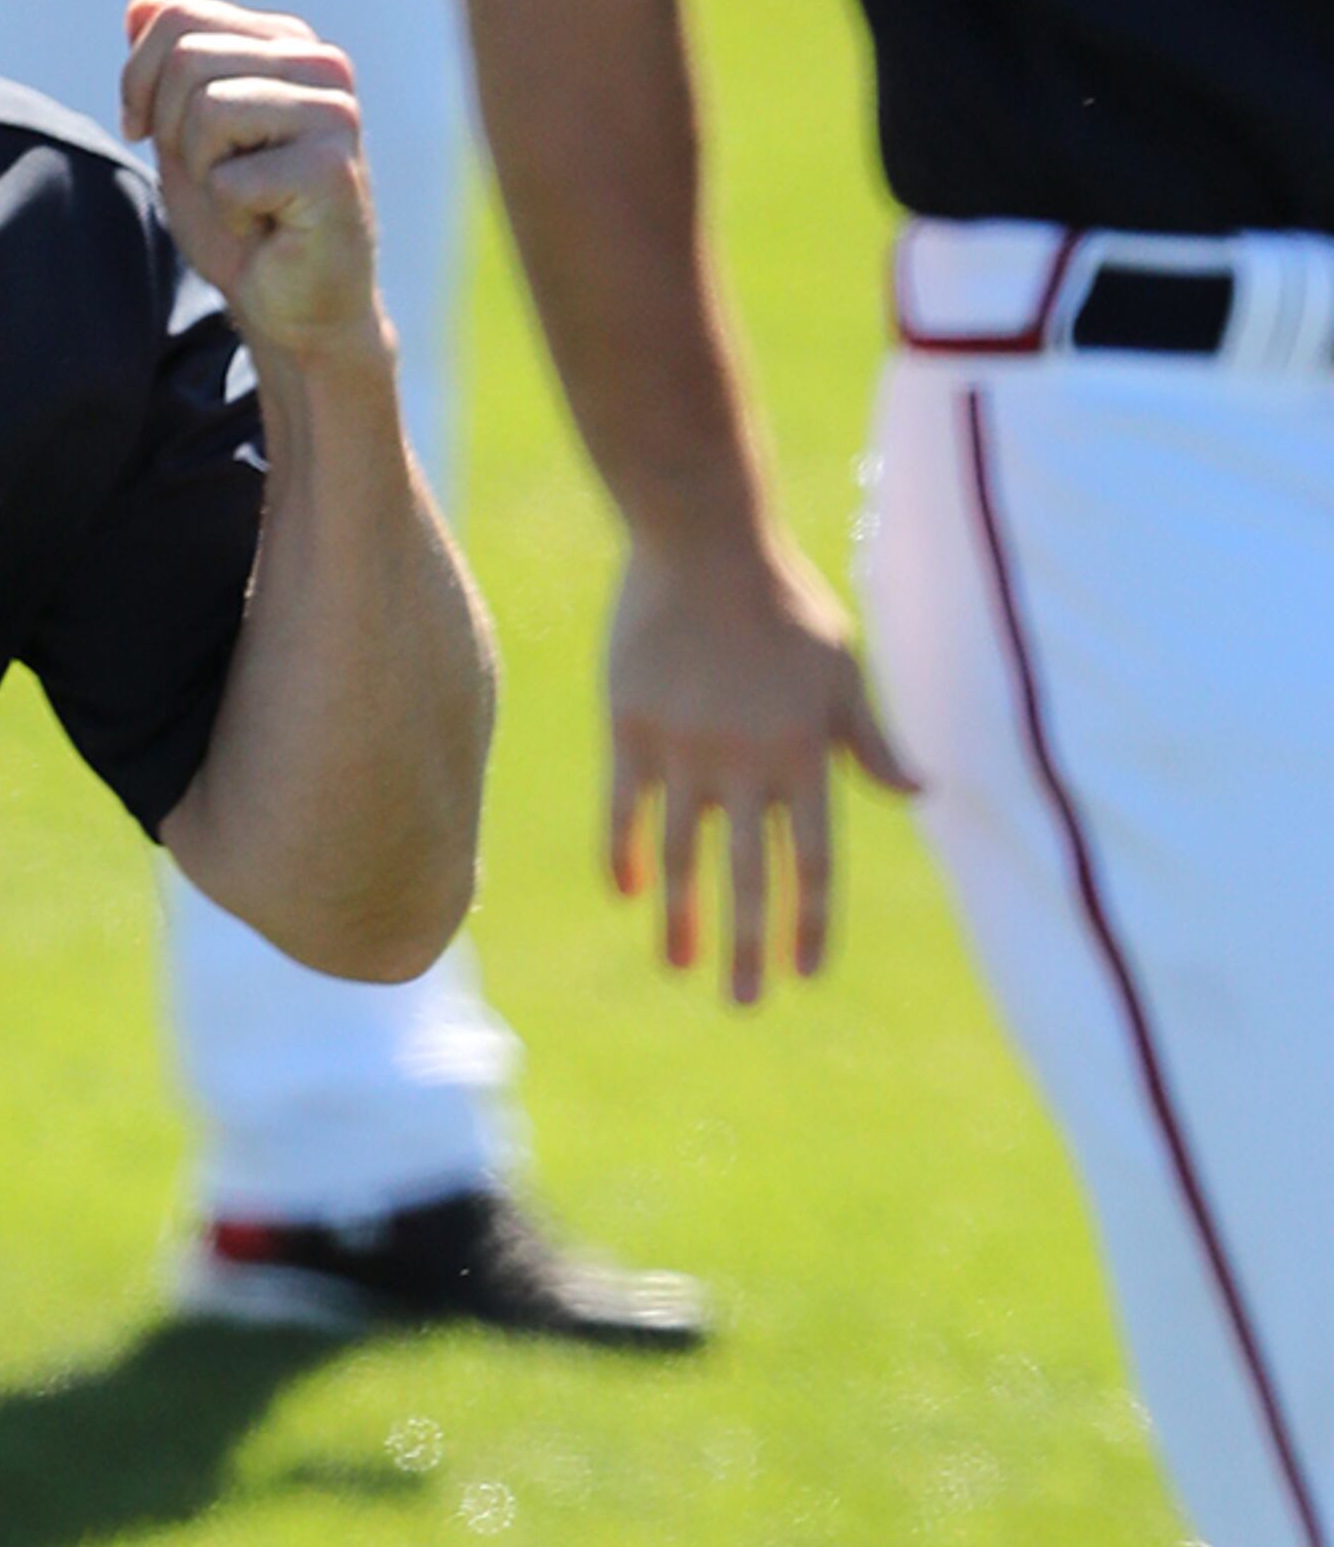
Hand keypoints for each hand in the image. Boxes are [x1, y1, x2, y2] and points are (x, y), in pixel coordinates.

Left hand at [123, 0, 387, 372]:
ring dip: (202, 172)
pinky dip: (228, 215)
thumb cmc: (242, 222)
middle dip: (170, 131)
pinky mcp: (331, 168)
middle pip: (187, 58)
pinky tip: (267, 226)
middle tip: (211, 177)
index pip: (178, 16)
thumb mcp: (185, 135)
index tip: (144, 131)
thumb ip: (166, 68)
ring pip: (207, 110)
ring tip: (244, 199)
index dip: (138, 79)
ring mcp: (333, 111)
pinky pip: (228, 177)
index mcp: (285, 43)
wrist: (294, 306)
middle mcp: (319, 63)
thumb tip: (140, 2)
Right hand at [607, 532, 911, 1002]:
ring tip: (678, 965)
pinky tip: (625, 892)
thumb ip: (873, 741)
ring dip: (680, 917)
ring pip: (679, 857)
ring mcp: (684, 752)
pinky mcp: (631, 732)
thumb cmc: (784, 604)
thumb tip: (923, 792)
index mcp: (805, 753)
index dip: (810, 921)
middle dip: (746, 946)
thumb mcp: (843, 671)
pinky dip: (622, 855)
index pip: (814, 859)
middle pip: (749, 875)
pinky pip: (625, 812)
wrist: (705, 541)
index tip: (804, 974)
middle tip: (743, 1005)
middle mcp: (746, 764)